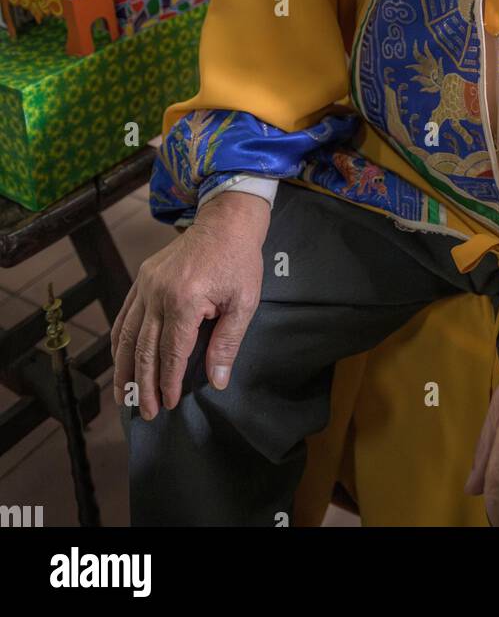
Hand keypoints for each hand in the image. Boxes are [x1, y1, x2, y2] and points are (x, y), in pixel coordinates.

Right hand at [111, 191, 270, 420]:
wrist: (225, 222)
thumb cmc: (239, 261)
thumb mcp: (244, 303)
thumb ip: (227, 343)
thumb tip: (218, 381)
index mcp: (185, 300)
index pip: (171, 352)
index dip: (168, 382)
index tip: (168, 404)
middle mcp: (158, 293)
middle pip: (144, 349)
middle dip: (144, 385)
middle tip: (146, 412)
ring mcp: (146, 284)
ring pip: (127, 335)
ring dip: (123, 368)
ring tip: (124, 395)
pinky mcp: (142, 278)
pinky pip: (125, 315)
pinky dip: (119, 340)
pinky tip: (119, 359)